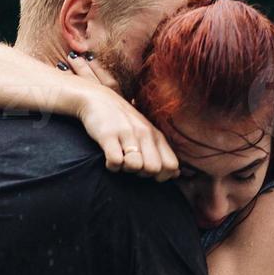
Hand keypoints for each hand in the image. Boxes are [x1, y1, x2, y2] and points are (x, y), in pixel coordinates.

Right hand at [62, 52, 179, 180]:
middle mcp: (144, 133)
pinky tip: (108, 159)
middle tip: (131, 165)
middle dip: (142, 174)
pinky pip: (115, 161)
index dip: (161, 176)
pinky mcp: (108, 135)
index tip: (147, 171)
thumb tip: (176, 174)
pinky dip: (111, 166)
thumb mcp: (147, 133)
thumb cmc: (124, 121)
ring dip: (126, 169)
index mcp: (156, 135)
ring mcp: (127, 133)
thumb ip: (162, 152)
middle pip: (153, 169)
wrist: (97, 98)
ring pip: (135, 166)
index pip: (171, 165)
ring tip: (120, 161)